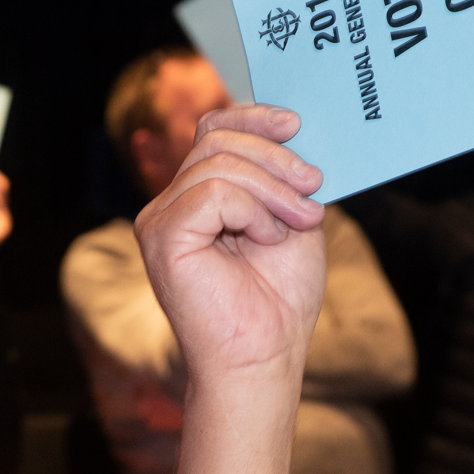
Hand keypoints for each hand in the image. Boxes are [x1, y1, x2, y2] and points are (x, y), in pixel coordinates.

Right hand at [134, 104, 325, 386]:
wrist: (265, 356)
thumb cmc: (280, 298)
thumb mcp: (293, 217)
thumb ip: (283, 176)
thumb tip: (293, 129)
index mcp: (200, 196)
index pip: (214, 130)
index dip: (253, 117)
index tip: (295, 124)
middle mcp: (172, 203)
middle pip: (217, 140)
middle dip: (275, 157)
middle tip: (313, 187)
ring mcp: (160, 219)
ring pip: (219, 164)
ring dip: (273, 188)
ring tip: (300, 220)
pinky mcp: (161, 235)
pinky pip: (212, 192)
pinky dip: (252, 210)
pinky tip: (267, 238)